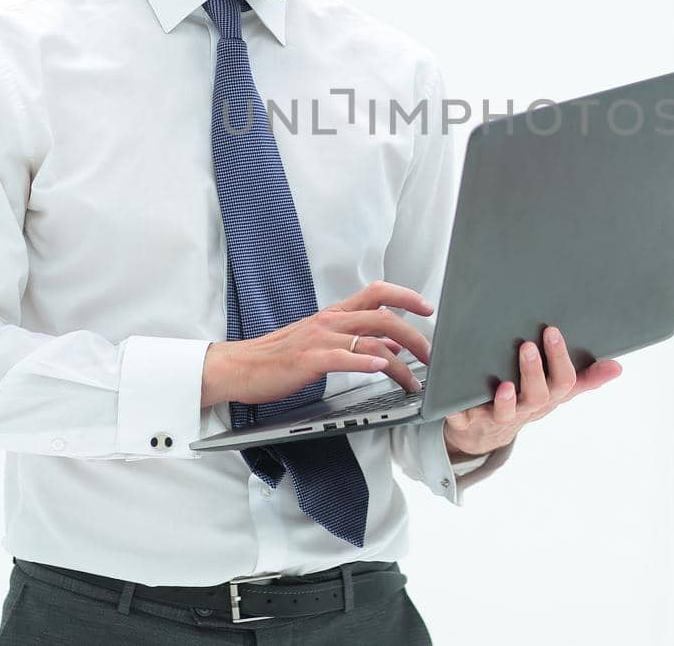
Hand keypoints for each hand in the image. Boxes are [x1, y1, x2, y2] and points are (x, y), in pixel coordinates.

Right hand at [207, 280, 434, 405]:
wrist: (241, 366)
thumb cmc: (281, 356)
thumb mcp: (323, 343)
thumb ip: (358, 341)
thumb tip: (393, 346)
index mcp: (335, 315)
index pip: (377, 293)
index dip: (406, 296)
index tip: (429, 308)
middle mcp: (331, 321)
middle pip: (383, 317)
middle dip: (414, 336)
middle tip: (432, 355)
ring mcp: (320, 339)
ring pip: (370, 341)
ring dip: (399, 362)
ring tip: (413, 380)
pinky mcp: (309, 359)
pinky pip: (343, 356)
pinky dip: (365, 361)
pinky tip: (381, 367)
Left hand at [443, 326, 622, 457]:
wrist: (483, 434)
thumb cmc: (524, 403)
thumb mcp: (555, 392)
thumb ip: (585, 379)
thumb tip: (617, 367)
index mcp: (547, 398)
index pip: (562, 382)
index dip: (559, 359)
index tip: (552, 332)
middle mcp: (525, 409)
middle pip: (536, 396)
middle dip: (533, 372)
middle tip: (528, 346)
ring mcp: (497, 417)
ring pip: (505, 412)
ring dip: (505, 400)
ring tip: (504, 383)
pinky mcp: (468, 422)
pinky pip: (464, 418)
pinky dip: (460, 411)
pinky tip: (457, 402)